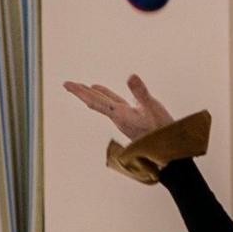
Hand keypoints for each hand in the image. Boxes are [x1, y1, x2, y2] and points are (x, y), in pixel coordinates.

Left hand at [61, 74, 175, 141]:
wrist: (166, 154)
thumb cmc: (160, 132)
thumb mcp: (152, 108)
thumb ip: (141, 92)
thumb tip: (131, 76)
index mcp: (119, 114)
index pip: (95, 101)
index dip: (80, 91)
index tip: (66, 84)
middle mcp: (119, 118)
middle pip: (96, 103)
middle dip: (82, 92)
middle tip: (68, 84)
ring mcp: (125, 120)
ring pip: (106, 104)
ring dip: (95, 95)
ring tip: (87, 87)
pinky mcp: (133, 121)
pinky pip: (117, 107)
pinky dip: (110, 98)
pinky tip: (112, 96)